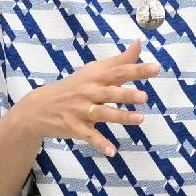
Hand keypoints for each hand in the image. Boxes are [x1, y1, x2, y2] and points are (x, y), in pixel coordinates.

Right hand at [8, 43, 152, 153]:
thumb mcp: (94, 70)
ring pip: (103, 113)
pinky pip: (89, 136)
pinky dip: (100, 143)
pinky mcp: (75, 127)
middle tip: (144, 96)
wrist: (39, 106)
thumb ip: (120, 60)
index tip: (156, 68)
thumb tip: (140, 43)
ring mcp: (81, 110)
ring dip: (121, 116)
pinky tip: (112, 152)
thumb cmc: (74, 86)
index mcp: (95, 77)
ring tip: (140, 119)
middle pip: (109, 92)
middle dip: (126, 94)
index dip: (136, 69)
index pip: (118, 71)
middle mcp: (89, 92)